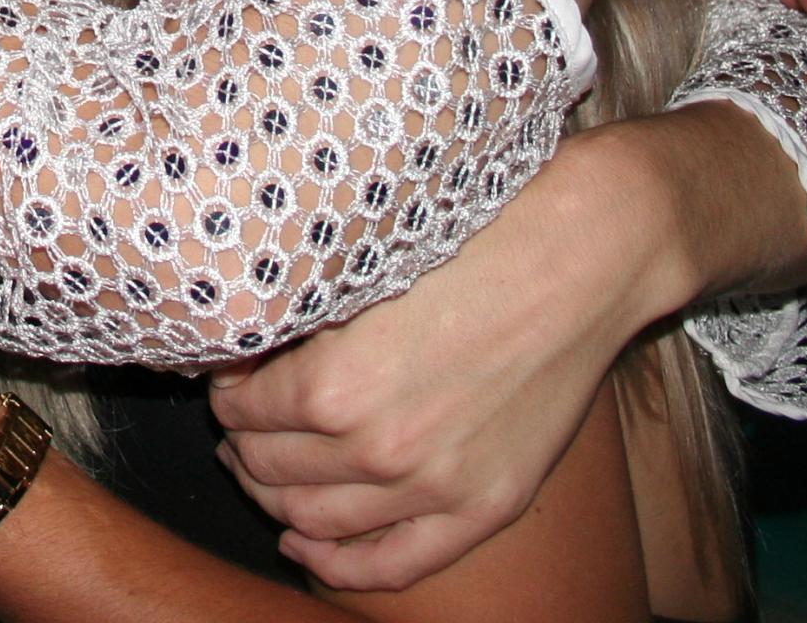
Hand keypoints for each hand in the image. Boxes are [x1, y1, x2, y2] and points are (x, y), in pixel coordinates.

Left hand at [211, 132, 652, 589]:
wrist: (580, 260)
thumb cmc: (470, 242)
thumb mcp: (360, 274)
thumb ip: (300, 324)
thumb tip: (241, 349)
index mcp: (333, 386)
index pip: (241, 410)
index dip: (226, 393)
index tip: (229, 378)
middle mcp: (377, 449)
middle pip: (269, 469)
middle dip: (241, 445)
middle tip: (240, 423)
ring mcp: (433, 487)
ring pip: (314, 520)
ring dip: (274, 500)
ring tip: (263, 473)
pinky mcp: (484, 506)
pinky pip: (393, 564)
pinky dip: (338, 565)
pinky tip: (306, 547)